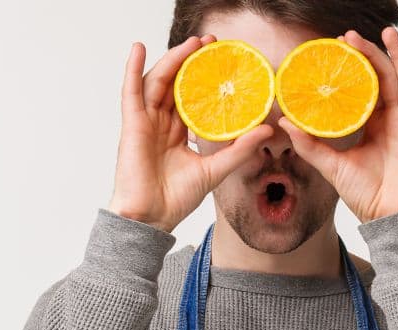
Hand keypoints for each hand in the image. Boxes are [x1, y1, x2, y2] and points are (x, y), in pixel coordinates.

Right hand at [107, 37, 273, 232]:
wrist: (153, 218)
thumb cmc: (177, 198)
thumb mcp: (216, 169)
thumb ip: (240, 149)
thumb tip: (267, 130)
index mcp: (179, 132)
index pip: (192, 96)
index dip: (205, 77)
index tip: (223, 60)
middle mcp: (162, 123)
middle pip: (175, 83)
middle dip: (191, 61)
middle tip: (210, 44)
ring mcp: (146, 122)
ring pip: (157, 81)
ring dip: (172, 59)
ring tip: (190, 43)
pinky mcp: (132, 125)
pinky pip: (131, 91)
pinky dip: (132, 68)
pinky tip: (139, 48)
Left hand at [277, 27, 397, 223]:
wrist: (385, 218)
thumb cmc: (364, 194)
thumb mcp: (331, 165)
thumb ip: (310, 145)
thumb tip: (285, 122)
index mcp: (376, 123)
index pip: (368, 85)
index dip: (357, 65)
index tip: (339, 46)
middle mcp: (397, 119)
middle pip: (387, 76)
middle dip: (372, 54)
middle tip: (352, 36)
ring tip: (387, 33)